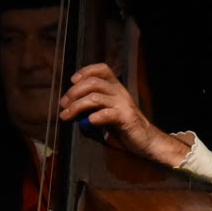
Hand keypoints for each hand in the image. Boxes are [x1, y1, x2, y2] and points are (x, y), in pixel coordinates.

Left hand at [59, 61, 191, 168]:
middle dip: (74, 92)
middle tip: (63, 104)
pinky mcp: (126, 119)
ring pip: (95, 97)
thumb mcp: (108, 110)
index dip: (85, 71)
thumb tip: (70, 104)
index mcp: (116, 88)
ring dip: (77, 106)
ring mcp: (123, 105)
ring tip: (67, 115)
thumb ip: (94, 104)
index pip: (102, 69)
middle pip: (93, 83)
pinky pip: (107, 114)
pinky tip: (88, 122)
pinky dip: (94, 117)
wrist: (148, 141)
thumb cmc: (125, 127)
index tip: (72, 81)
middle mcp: (120, 93)